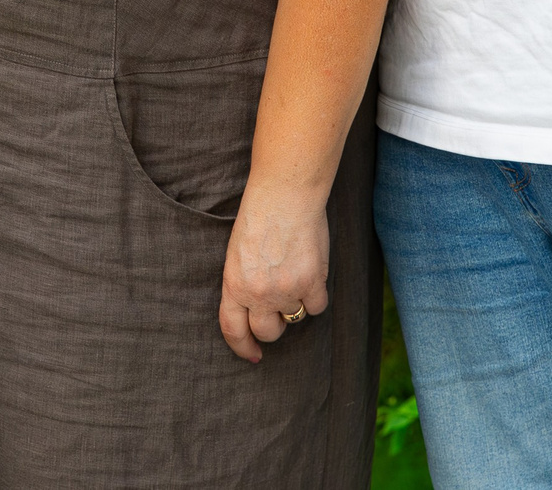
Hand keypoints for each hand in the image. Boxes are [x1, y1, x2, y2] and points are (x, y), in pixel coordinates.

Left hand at [218, 183, 329, 363]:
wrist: (284, 195)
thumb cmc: (259, 218)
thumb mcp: (237, 254)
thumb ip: (244, 284)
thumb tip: (254, 310)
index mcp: (234, 284)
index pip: (233, 330)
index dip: (243, 347)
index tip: (252, 355)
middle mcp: (258, 293)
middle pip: (267, 332)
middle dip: (274, 325)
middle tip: (278, 307)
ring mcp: (286, 290)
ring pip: (295, 318)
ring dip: (296, 303)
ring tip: (294, 273)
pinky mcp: (312, 283)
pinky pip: (317, 307)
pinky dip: (316, 295)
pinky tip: (312, 274)